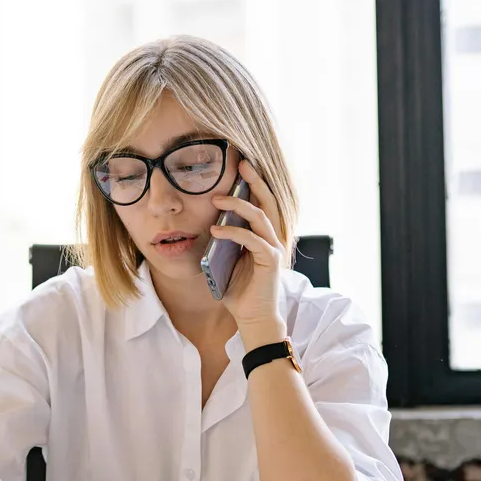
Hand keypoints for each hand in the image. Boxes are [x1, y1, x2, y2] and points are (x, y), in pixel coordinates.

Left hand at [210, 159, 288, 347]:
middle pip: (268, 201)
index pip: (261, 201)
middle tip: (241, 163)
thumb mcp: (226, 259)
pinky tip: (216, 230)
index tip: (240, 164)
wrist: (252, 317)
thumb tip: (208, 221)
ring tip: (217, 199)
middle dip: (254, 180)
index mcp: (263, 234)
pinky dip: (233, 232)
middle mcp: (272, 237)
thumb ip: (223, 240)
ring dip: (238, 205)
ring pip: (260, 216)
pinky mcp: (270, 261)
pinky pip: (252, 240)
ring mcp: (273, 248)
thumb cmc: (239, 289)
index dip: (254, 182)